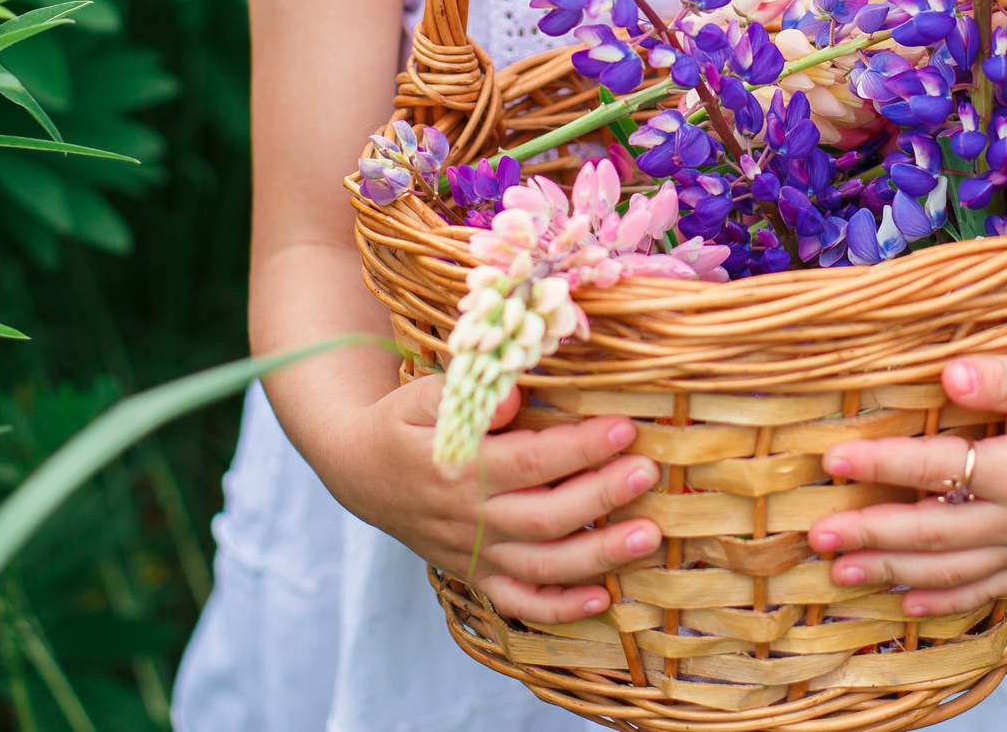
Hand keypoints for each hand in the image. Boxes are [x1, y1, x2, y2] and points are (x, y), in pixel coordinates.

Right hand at [326, 377, 664, 623]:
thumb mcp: (419, 397)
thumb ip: (466, 395)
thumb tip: (513, 396)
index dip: (578, 448)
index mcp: (458, 468)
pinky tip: (602, 599)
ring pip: (542, 565)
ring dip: (598, 556)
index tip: (623, 427)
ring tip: (648, 536)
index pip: (528, 461)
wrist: (358, 472)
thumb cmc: (402, 424)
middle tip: (648, 472)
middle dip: (602, 496)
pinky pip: (518, 602)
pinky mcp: (475, 574)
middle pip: (546, 517)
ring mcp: (473, 552)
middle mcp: (469, 518)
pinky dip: (559, 609)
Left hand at [806, 352, 1006, 617]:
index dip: (883, 464)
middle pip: (935, 533)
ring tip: (840, 573)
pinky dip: (946, 600)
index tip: (834, 459)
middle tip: (818, 534)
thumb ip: (1004, 375)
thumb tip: (950, 375)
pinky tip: (908, 603)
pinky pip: (988, 588)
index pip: (938, 468)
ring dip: (894, 574)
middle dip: (872, 535)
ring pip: (953, 570)